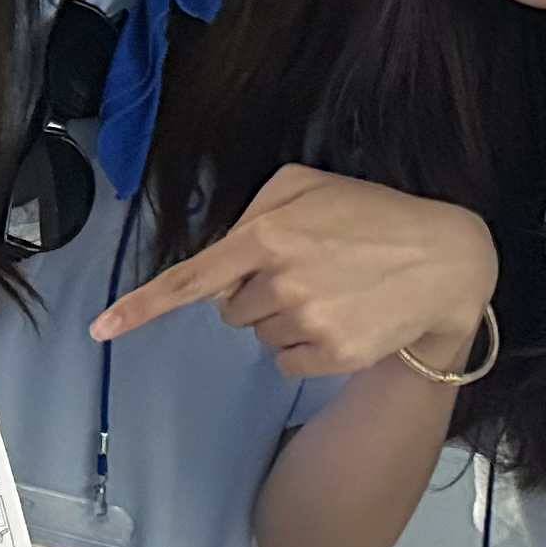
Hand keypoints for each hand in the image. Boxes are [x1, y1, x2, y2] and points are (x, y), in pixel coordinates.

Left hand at [93, 165, 497, 378]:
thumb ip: (253, 208)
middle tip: (306, 270)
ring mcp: (307, 322)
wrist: (445, 259)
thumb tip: (221, 254)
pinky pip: (286, 361)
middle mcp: (280, 281)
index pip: (191, 278)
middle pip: (230, 309)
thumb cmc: (370, 215)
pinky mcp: (331, 355)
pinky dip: (304, 347)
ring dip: (283, 318)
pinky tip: (340, 318)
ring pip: (259, 335)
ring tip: (331, 290)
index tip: (100, 329)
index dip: (140, 307)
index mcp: (266, 235)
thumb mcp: (306, 185)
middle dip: (255, 293)